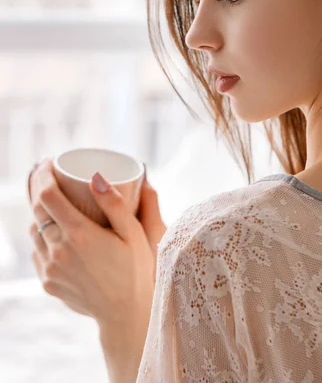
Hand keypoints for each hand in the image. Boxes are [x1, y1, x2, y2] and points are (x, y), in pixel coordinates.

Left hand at [28, 159, 165, 334]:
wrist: (125, 314)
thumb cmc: (135, 269)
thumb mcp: (133, 233)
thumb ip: (115, 204)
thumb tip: (95, 177)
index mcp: (80, 234)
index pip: (47, 195)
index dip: (43, 174)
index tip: (49, 162)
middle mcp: (59, 251)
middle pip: (36, 209)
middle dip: (39, 186)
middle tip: (49, 173)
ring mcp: (50, 268)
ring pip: (33, 230)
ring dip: (40, 212)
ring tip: (55, 202)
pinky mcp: (47, 281)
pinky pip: (37, 251)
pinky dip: (42, 236)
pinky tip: (57, 231)